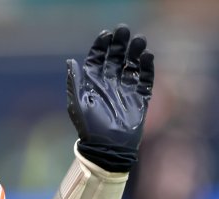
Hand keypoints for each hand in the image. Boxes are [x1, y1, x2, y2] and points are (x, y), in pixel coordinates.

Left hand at [66, 25, 153, 171]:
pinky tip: (147, 57)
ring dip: (135, 53)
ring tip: (139, 41)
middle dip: (120, 44)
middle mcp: (109, 84)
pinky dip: (147, 68)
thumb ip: (75, 82)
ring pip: (132, 66)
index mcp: (93, 83)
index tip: (107, 34)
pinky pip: (145, 80)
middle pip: (116, 59)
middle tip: (125, 31)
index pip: (97, 59)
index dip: (101, 46)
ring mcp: (125, 90)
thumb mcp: (78, 103)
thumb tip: (70, 61)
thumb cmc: (90, 127)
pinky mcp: (140, 99)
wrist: (108, 147)